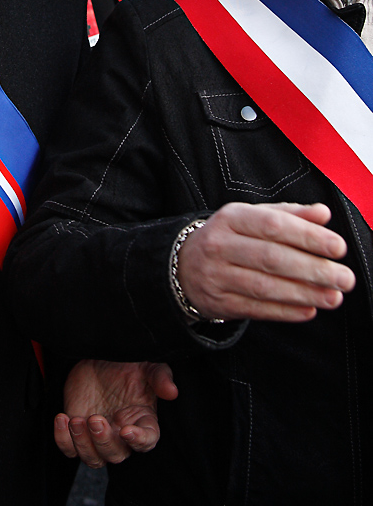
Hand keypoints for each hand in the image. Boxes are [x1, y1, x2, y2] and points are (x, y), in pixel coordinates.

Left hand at [55, 359, 177, 467]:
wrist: (99, 355)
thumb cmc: (128, 364)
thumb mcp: (147, 365)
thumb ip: (160, 377)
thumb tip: (172, 391)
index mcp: (142, 421)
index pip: (146, 441)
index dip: (139, 440)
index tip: (126, 430)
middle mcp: (121, 434)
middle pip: (115, 455)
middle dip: (104, 442)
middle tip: (95, 419)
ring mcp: (98, 435)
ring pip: (92, 458)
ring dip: (82, 444)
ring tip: (76, 420)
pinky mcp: (77, 431)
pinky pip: (68, 448)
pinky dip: (63, 440)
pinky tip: (62, 418)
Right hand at [178, 202, 355, 321]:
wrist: (181, 266)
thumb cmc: (227, 238)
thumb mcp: (251, 217)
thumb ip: (288, 214)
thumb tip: (323, 213)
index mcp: (231, 218)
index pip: (273, 225)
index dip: (307, 236)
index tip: (337, 247)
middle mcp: (220, 245)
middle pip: (272, 258)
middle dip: (313, 269)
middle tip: (344, 277)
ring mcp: (217, 275)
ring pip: (265, 286)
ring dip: (304, 293)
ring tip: (334, 296)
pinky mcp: (218, 302)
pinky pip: (256, 309)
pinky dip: (286, 311)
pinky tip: (309, 310)